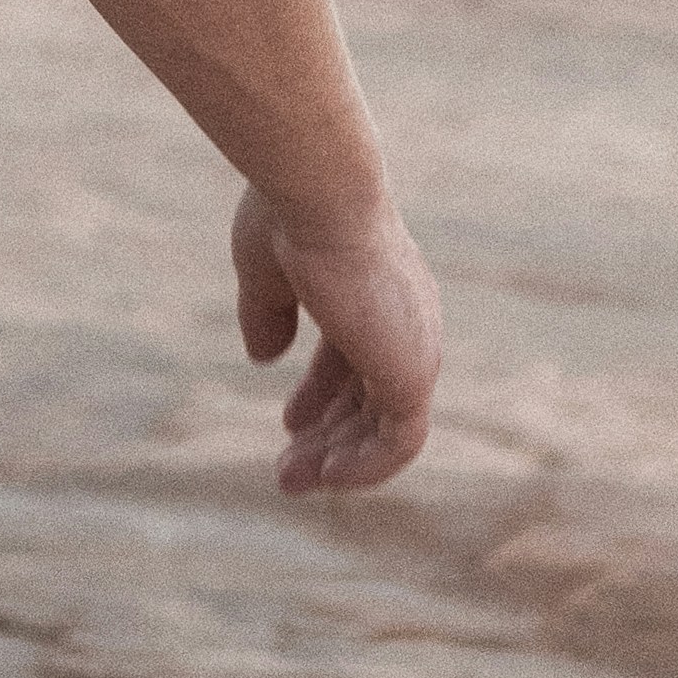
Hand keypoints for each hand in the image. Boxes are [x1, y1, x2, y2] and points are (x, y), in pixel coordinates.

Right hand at [234, 181, 443, 498]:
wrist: (319, 195)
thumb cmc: (289, 218)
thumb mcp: (266, 272)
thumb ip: (268, 316)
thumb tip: (263, 359)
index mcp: (379, 291)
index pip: (357, 359)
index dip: (323, 396)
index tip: (290, 423)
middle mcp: (406, 322)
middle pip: (370, 397)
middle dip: (329, 437)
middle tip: (288, 470)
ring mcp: (413, 348)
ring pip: (384, 427)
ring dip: (341, 460)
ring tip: (294, 481)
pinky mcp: (411, 373)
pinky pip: (399, 442)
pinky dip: (367, 466)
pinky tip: (328, 477)